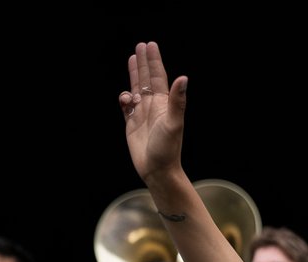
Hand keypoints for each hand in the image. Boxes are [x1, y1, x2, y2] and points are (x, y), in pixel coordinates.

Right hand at [119, 42, 187, 184]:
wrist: (158, 170)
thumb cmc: (168, 148)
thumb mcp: (174, 122)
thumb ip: (177, 100)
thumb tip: (183, 78)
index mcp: (164, 103)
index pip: (158, 77)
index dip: (154, 61)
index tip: (150, 45)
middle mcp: (154, 106)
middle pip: (147, 79)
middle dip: (144, 62)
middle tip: (141, 45)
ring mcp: (142, 114)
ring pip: (137, 89)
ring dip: (134, 75)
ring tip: (132, 58)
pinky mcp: (132, 124)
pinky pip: (126, 107)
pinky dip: (124, 98)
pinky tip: (125, 96)